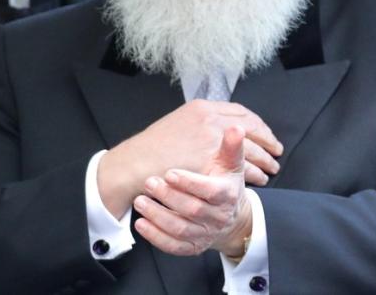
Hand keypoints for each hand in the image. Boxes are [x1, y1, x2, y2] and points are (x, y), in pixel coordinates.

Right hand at [98, 99, 281, 216]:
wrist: (137, 163)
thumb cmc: (153, 148)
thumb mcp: (178, 123)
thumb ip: (201, 123)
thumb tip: (222, 128)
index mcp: (202, 107)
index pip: (242, 111)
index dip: (258, 124)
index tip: (265, 133)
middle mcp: (209, 119)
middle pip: (253, 128)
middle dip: (268, 141)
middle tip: (276, 150)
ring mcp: (211, 140)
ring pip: (252, 149)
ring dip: (265, 160)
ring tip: (271, 168)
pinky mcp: (212, 161)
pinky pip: (243, 168)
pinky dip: (255, 174)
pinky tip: (258, 179)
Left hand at [133, 126, 253, 256]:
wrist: (231, 216)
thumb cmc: (225, 186)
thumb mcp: (230, 165)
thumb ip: (230, 147)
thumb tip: (235, 128)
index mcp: (227, 195)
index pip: (211, 192)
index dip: (190, 183)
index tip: (170, 173)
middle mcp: (217, 217)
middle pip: (192, 210)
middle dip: (168, 197)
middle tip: (149, 182)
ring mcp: (204, 233)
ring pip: (180, 229)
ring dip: (158, 216)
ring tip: (140, 201)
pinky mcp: (193, 246)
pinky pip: (174, 246)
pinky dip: (156, 237)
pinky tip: (142, 224)